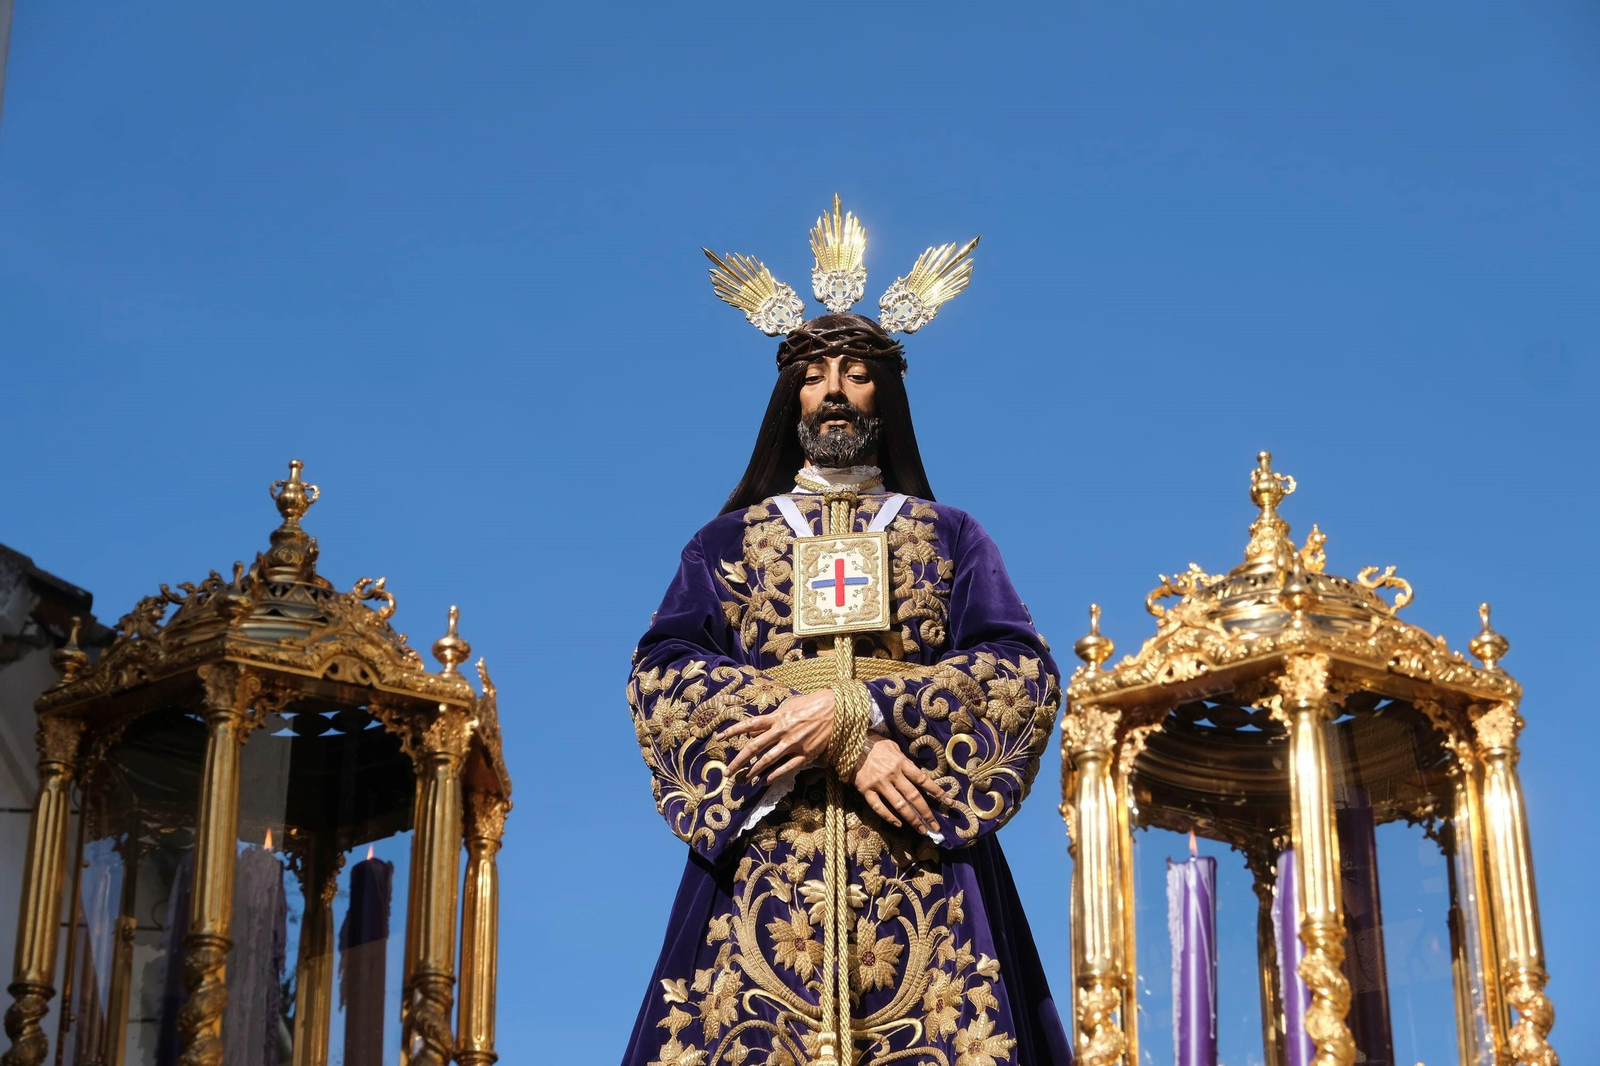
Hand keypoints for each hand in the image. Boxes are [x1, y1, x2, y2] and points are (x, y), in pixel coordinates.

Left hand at [721, 690, 836, 783]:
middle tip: (727, 773)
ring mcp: (793, 744)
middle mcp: (781, 731)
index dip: (733, 731)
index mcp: (776, 717)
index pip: (749, 724)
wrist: (836, 709)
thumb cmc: (812, 704)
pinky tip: (765, 781)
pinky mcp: (806, 753)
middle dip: (738, 761)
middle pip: (754, 747)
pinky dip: (775, 775)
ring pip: (768, 760)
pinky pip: (787, 767)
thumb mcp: (789, 705)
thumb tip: (757, 728)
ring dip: (754, 771)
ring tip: (744, 779)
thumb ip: (773, 717)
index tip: (718, 738)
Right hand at [853, 737, 943, 832]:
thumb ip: (904, 760)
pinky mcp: (866, 790)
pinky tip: (898, 824)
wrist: (849, 743)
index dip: (937, 791)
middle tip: (935, 827)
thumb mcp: (892, 746)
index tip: (948, 802)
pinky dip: (889, 817)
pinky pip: (879, 807)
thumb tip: (916, 772)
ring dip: (912, 819)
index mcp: (902, 762)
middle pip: (914, 797)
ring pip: (900, 805)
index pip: (923, 779)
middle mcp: (893, 774)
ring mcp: (880, 783)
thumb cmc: (872, 742)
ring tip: (921, 830)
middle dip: (926, 813)